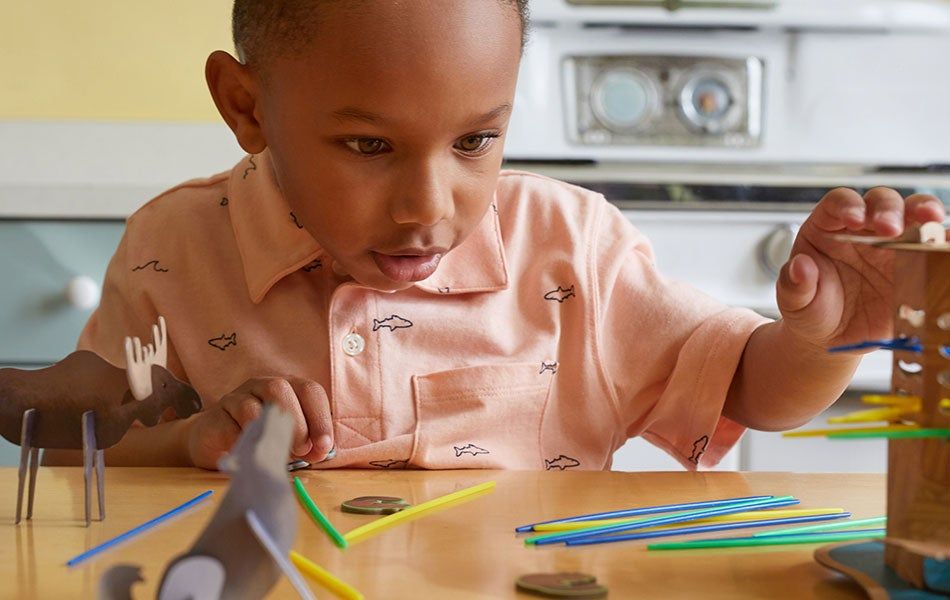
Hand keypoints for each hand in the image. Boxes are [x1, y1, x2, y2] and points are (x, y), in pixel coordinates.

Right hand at [186, 377, 333, 469]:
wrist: (217, 442)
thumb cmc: (261, 439)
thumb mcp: (289, 441)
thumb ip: (307, 444)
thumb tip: (320, 451)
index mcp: (287, 388)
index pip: (310, 391)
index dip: (320, 417)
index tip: (324, 446)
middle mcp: (262, 386)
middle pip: (281, 389)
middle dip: (297, 422)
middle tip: (302, 450)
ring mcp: (236, 398)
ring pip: (253, 405)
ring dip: (269, 432)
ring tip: (278, 453)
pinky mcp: (216, 416)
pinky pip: (230, 426)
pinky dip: (244, 442)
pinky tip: (251, 454)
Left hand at [777, 187, 944, 348]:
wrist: (832, 337)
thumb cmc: (810, 310)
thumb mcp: (794, 301)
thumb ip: (794, 284)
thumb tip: (800, 267)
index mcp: (827, 229)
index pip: (839, 203)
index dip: (848, 205)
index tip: (853, 218)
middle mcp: (862, 230)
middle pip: (881, 202)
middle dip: (889, 210)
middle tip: (891, 228)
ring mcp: (892, 244)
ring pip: (914, 215)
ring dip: (925, 213)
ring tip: (931, 221)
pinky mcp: (915, 263)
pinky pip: (933, 246)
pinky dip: (942, 242)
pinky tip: (944, 245)